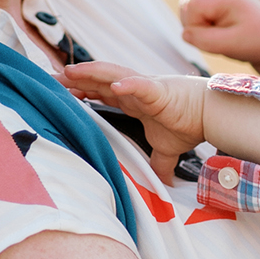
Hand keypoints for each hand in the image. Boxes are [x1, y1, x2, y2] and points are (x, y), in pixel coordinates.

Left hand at [62, 63, 206, 183]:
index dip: (79, 91)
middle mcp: (134, 89)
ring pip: (113, 76)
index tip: (57, 92)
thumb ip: (157, 164)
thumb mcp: (166, 149)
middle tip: (47, 78)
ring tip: (69, 73)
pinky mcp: (160, 91)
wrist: (212, 115)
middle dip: (74, 79)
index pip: (99, 92)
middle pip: (98, 81)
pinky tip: (114, 87)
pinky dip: (128, 86)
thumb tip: (160, 186)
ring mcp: (145, 87)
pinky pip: (142, 86)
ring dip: (91, 74)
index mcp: (133, 100)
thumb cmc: (190, 123)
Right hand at [179, 0, 259, 71]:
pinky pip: (196, 13)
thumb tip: (185, 34)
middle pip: (186, 5)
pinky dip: (203, 25)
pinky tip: (221, 30)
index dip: (196, 26)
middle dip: (196, 26)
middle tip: (220, 37)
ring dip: (199, 26)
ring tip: (222, 34)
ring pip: (188, 9)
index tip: (215, 37)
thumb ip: (204, 40)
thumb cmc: (257, 41)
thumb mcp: (231, 45)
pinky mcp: (217, 1)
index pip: (190, 6)